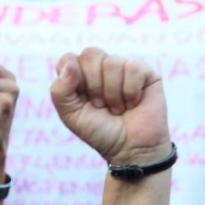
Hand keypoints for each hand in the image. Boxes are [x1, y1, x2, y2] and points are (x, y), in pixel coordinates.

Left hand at [50, 47, 169, 165]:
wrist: (130, 149)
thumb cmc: (100, 133)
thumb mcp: (71, 116)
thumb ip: (59, 91)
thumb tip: (71, 64)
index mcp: (80, 76)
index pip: (69, 58)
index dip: (74, 79)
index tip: (83, 100)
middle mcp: (101, 68)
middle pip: (91, 54)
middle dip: (94, 86)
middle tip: (101, 106)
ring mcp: (123, 68)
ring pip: (112, 62)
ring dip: (113, 93)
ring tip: (118, 108)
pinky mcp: (145, 73)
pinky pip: (133, 68)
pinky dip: (131, 91)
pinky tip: (133, 103)